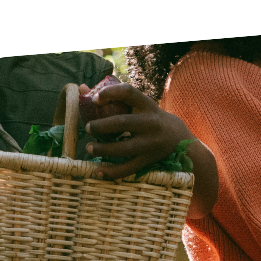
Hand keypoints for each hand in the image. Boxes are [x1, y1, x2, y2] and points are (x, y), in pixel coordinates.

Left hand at [75, 79, 192, 175]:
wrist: (178, 138)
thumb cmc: (149, 117)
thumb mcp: (139, 104)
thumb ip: (114, 96)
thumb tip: (82, 89)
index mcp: (147, 104)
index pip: (128, 92)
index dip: (110, 93)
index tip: (95, 99)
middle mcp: (150, 123)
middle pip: (123, 122)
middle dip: (102, 126)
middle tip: (88, 127)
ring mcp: (150, 143)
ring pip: (124, 148)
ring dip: (104, 149)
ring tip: (89, 148)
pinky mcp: (148, 160)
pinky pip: (128, 168)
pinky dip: (112, 172)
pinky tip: (98, 172)